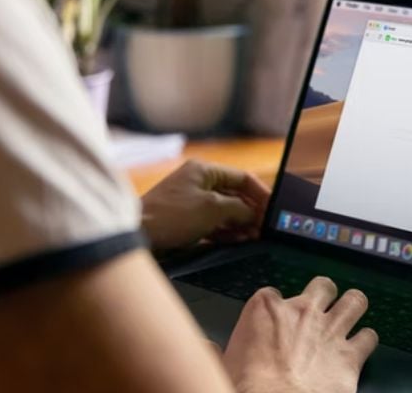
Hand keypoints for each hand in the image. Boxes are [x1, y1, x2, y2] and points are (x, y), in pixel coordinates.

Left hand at [141, 160, 270, 249]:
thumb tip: (254, 213)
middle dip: (252, 212)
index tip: (273, 209)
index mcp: (204, 170)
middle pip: (235, 195)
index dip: (261, 193)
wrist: (138, 235)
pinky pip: (214, 223)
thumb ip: (239, 208)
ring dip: (241, 224)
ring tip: (255, 236)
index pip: (243, 178)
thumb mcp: (213, 208)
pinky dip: (227, 231)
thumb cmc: (172, 215)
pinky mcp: (187, 220)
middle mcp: (199, 182)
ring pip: (226, 211)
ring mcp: (193, 201)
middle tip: (265, 227)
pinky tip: (239, 240)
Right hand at [223, 277, 378, 392]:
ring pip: (355, 301)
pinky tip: (362, 345)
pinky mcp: (351, 355)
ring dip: (354, 306)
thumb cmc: (247, 388)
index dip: (275, 306)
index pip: (272, 293)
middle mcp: (302, 312)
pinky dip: (367, 340)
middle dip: (324, 294)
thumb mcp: (221, 365)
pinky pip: (369, 336)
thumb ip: (214, 350)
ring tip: (351, 312)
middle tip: (321, 306)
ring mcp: (330, 330)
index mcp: (266, 309)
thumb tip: (203, 346)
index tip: (274, 319)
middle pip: (322, 286)